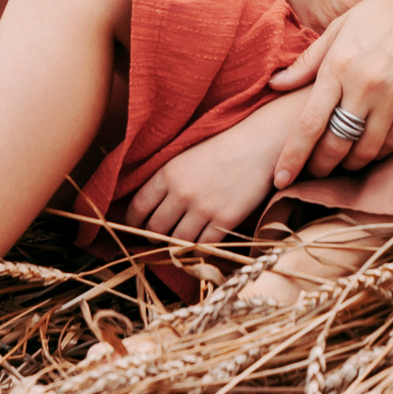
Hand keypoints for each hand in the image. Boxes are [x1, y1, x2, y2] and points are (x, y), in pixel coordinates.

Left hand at [123, 100, 294, 247]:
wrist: (259, 145)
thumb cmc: (222, 147)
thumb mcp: (186, 156)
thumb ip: (166, 179)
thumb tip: (147, 204)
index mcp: (168, 173)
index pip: (138, 207)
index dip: (133, 223)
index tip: (136, 227)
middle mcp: (182, 192)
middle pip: (155, 229)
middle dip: (153, 237)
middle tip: (157, 239)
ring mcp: (204, 208)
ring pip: (177, 242)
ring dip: (175, 246)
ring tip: (178, 243)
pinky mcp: (225, 219)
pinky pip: (204, 245)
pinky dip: (199, 249)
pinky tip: (200, 245)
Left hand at [269, 0, 392, 186]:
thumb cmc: (383, 9)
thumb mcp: (339, 27)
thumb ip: (308, 62)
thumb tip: (275, 85)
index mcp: (339, 65)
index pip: (308, 124)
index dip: (292, 157)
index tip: (279, 178)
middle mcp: (365, 86)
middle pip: (335, 145)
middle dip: (318, 167)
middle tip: (309, 173)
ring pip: (365, 151)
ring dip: (347, 164)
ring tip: (337, 164)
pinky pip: (392, 143)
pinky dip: (376, 153)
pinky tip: (366, 151)